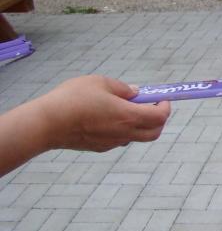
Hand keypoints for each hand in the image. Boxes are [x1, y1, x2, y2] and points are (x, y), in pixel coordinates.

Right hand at [38, 75, 169, 151]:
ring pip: (137, 137)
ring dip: (141, 125)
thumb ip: (122, 88)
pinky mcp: (100, 148)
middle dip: (159, 120)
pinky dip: (124, 130)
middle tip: (151, 106)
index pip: (160, 117)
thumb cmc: (72, 99)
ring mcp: (112, 143)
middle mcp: (124, 133)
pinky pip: (120, 140)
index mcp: (129, 116)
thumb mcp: (100, 83)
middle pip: (154, 132)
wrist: (47, 124)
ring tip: (126, 109)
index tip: (162, 98)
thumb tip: (135, 93)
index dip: (165, 107)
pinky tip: (109, 118)